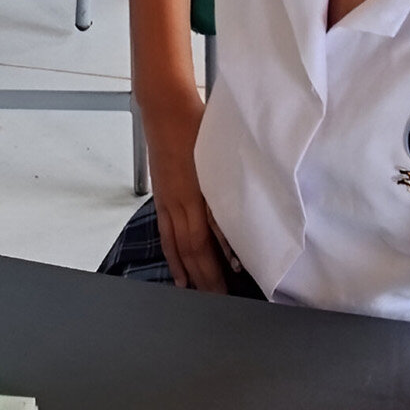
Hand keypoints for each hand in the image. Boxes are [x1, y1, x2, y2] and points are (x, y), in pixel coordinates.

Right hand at [144, 94, 236, 292]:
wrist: (164, 109)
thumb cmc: (196, 124)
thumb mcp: (223, 150)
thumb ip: (235, 180)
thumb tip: (248, 208)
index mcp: (199, 189)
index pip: (212, 234)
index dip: (223, 260)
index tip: (239, 279)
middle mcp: (182, 200)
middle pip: (194, 248)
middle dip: (206, 277)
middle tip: (219, 300)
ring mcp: (169, 201)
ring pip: (179, 246)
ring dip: (190, 273)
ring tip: (199, 294)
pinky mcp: (162, 198)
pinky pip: (166, 235)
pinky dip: (173, 257)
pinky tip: (180, 273)